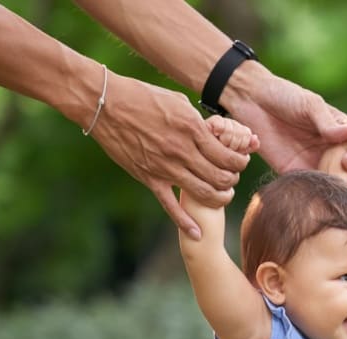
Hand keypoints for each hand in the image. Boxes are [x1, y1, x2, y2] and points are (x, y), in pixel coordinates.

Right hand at [87, 73, 257, 237]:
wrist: (106, 105)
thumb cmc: (142, 96)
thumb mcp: (178, 101)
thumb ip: (197, 120)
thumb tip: (213, 131)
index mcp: (192, 128)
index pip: (227, 154)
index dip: (240, 161)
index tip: (240, 161)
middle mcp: (182, 151)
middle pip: (220, 177)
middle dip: (232, 181)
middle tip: (233, 179)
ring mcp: (166, 168)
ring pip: (203, 194)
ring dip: (219, 199)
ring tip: (222, 196)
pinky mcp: (150, 179)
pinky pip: (171, 206)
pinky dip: (186, 223)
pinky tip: (197, 233)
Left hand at [225, 65, 346, 181]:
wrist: (252, 104)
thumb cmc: (284, 97)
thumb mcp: (310, 105)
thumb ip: (329, 123)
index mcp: (340, 127)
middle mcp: (333, 146)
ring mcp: (318, 162)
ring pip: (345, 178)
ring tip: (344, 167)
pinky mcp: (300, 174)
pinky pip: (319, 188)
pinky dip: (330, 190)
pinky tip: (334, 187)